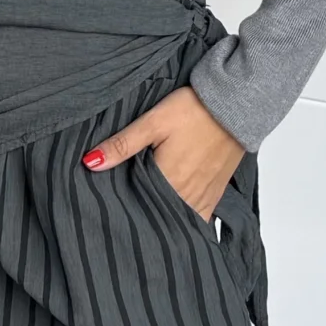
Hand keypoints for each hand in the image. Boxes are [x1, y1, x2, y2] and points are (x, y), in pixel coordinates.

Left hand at [81, 85, 245, 221]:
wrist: (235, 103)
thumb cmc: (194, 110)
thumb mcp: (152, 122)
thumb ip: (122, 144)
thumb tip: (90, 163)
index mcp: (168, 180)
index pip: (139, 208)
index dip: (126, 211)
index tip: (114, 214)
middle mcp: (187, 194)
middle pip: (161, 218)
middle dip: (145, 220)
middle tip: (129, 222)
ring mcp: (205, 195)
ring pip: (182, 221)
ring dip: (167, 222)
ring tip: (151, 222)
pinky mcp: (217, 191)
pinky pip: (202, 217)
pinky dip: (189, 220)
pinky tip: (178, 219)